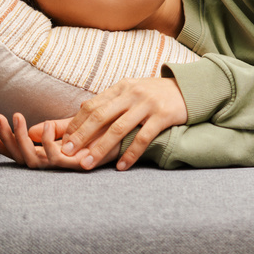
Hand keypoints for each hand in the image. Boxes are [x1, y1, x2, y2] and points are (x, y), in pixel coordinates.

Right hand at [0, 113, 116, 170]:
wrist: (131, 135)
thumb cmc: (106, 132)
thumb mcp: (75, 127)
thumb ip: (53, 128)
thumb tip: (29, 128)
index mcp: (53, 154)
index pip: (22, 153)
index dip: (5, 147)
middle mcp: (57, 163)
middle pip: (22, 158)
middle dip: (8, 140)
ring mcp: (67, 165)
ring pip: (34, 160)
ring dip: (21, 140)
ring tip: (17, 118)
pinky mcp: (80, 164)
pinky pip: (57, 158)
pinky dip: (48, 143)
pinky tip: (46, 126)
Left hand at [59, 77, 188, 170]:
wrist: (190, 88)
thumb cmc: (156, 94)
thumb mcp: (133, 90)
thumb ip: (111, 100)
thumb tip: (82, 110)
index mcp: (121, 87)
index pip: (92, 105)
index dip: (76, 123)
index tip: (63, 140)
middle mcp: (132, 93)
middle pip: (100, 116)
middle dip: (81, 136)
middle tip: (67, 152)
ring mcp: (148, 104)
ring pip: (118, 128)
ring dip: (100, 148)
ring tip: (88, 163)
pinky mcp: (163, 115)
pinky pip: (143, 138)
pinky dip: (130, 154)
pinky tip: (121, 166)